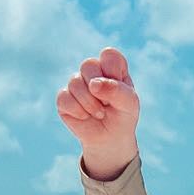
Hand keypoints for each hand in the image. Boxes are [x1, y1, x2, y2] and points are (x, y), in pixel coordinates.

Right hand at [55, 47, 140, 181]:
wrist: (111, 140)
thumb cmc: (123, 117)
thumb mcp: (129, 104)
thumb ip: (117, 90)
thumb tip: (93, 85)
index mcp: (111, 67)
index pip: (108, 55)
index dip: (113, 72)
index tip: (119, 89)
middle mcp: (92, 71)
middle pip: (88, 65)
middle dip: (99, 89)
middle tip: (108, 104)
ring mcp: (76, 83)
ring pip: (75, 82)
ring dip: (90, 103)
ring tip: (100, 114)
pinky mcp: (64, 99)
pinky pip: (64, 98)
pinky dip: (78, 112)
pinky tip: (85, 117)